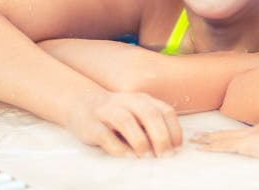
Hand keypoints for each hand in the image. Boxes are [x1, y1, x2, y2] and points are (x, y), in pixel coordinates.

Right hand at [67, 91, 181, 157]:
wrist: (82, 103)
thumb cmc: (117, 114)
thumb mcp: (137, 114)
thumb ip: (151, 126)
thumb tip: (170, 149)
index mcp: (143, 100)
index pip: (165, 111)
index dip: (174, 130)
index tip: (177, 149)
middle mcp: (127, 102)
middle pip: (149, 114)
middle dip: (160, 136)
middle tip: (165, 156)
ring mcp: (108, 111)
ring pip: (126, 121)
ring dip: (139, 140)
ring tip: (147, 157)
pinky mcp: (92, 125)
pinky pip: (105, 135)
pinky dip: (117, 147)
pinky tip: (127, 156)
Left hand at [192, 122, 258, 165]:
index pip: (241, 133)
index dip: (227, 134)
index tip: (216, 134)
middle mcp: (255, 131)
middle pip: (228, 133)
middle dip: (212, 134)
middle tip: (196, 134)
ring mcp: (251, 137)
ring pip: (223, 138)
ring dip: (207, 139)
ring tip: (193, 139)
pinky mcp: (249, 145)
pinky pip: (225, 145)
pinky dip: (212, 146)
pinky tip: (202, 147)